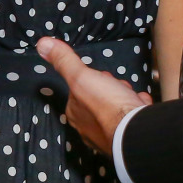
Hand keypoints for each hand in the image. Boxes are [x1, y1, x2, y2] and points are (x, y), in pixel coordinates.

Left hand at [34, 37, 148, 154]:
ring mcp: (109, 134)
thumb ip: (64, 61)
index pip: (79, 90)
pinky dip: (136, 108)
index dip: (91, 79)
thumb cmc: (107, 105)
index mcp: (75, 114)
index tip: (101, 76)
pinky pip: (131, 118)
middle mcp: (88, 128)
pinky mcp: (127, 138)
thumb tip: (42, 44)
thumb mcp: (81, 76)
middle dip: (109, 88)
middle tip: (117, 85)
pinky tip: (140, 104)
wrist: (136, 130)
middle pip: (99, 99)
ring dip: (124, 97)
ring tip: (129, 94)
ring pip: (115, 109)